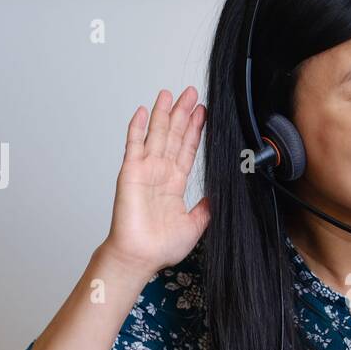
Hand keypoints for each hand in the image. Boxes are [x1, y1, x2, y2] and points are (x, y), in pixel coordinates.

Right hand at [101, 87, 210, 274]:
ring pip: (156, 134)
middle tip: (191, 93)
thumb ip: (206, 207)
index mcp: (175, 183)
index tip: (203, 112)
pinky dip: (137, 127)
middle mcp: (160, 173)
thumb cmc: (161, 247)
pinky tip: (142, 111)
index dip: (195, 130)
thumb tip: (220, 195)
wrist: (141, 257)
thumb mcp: (196, 224)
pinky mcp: (131, 172)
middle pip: (173, 135)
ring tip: (169, 93)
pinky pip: (134, 145)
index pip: (187, 149)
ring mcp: (145, 170)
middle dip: (182, 114)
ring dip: (162, 114)